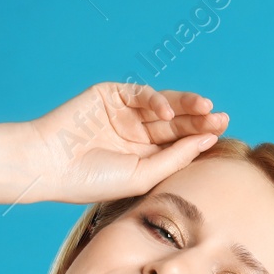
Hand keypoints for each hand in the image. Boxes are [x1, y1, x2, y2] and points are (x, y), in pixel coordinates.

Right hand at [26, 82, 228, 203]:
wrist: (50, 165)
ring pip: (163, 105)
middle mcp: (135, 134)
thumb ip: (175, 158)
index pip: (178, 144)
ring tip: (207, 108)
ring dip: (185, 106)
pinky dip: (156, 100)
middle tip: (222, 118)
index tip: (221, 134)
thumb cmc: (92, 180)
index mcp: (143, 156)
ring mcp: (123, 113)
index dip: (200, 137)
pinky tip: (167, 112)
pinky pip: (140, 93)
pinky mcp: (109, 95)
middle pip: (175, 123)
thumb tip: (208, 140)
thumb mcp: (142, 175)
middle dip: (198, 120)